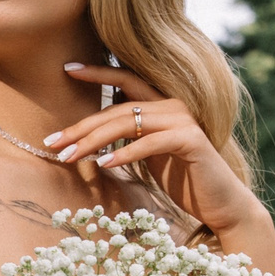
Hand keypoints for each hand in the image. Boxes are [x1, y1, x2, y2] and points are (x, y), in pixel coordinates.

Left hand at [46, 63, 267, 244]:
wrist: (221, 205)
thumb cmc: (183, 182)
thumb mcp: (148, 157)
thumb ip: (128, 139)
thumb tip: (91, 137)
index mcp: (161, 106)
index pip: (124, 80)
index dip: (97, 72)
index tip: (67, 69)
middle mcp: (172, 106)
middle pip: (116, 108)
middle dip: (80, 126)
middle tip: (52, 142)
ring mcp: (183, 121)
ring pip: (127, 123)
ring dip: (93, 141)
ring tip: (68, 157)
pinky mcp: (191, 140)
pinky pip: (149, 143)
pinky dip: (124, 153)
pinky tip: (104, 164)